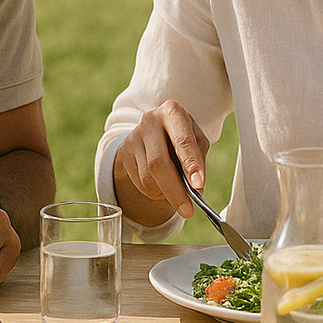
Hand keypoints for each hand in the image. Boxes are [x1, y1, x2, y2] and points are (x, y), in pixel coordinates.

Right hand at [113, 100, 210, 222]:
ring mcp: (133, 137)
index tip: (198, 185)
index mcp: (172, 112)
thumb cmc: (182, 136)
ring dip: (166, 194)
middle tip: (188, 210)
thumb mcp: (197, 140)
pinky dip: (155, 192)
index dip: (191, 164)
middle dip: (175, 191)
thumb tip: (194, 188)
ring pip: (148, 177)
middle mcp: (149, 121)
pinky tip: (163, 187)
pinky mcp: (124, 153)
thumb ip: (198, 160)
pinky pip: (140, 183)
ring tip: (178, 195)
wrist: (155, 131)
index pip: (182, 141)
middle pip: (158, 163)